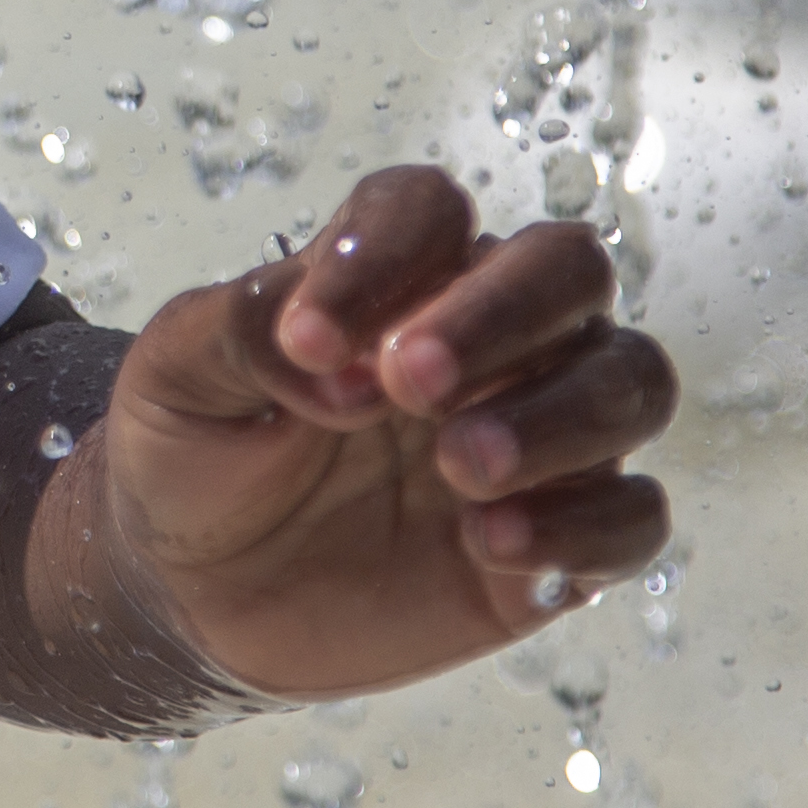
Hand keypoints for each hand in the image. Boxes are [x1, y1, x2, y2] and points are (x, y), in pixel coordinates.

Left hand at [89, 164, 676, 701]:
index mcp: (396, 274)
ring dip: (557, 416)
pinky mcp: (565, 540)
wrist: (197, 596)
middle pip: (565, 269)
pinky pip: (633, 518)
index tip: (309, 339)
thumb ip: (240, 330)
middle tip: (410, 380)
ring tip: (459, 466)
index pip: (430, 211)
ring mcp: (541, 435)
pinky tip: (491, 546)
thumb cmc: (195, 454)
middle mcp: (492, 336)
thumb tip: (333, 357)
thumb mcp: (174, 377)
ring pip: (628, 381)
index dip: (385, 255)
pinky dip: (583, 526)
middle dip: (499, 315)